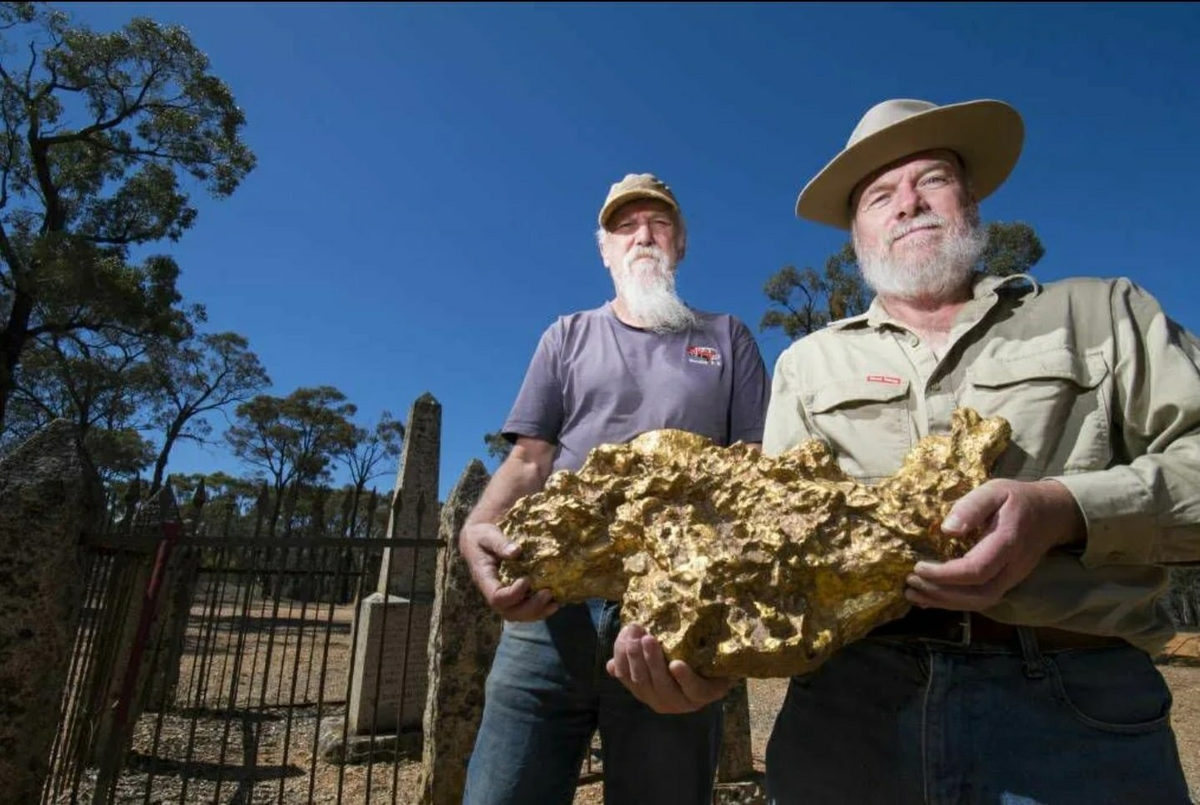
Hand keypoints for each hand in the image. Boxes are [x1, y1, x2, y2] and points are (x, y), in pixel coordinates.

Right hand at [459, 521, 557, 620]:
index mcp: (484, 579)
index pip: (496, 598)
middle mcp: (493, 592)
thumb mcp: (487, 534)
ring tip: (555, 602)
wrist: (478, 539)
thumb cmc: (482, 535)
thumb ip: (499, 543)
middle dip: (530, 608)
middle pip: (509, 612)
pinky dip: (541, 609)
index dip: (513, 594)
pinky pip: (526, 608)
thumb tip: (516, 551)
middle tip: (547, 593)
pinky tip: (556, 602)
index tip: (527, 580)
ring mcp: (504, 595)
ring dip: (538, 612)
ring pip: (519, 614)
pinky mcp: (514, 593)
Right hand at [605, 623, 731, 713]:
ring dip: (655, 663)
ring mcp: (684, 702)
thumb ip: (634, 659)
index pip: (627, 677)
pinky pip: (693, 690)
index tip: (625, 637)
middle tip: (635, 637)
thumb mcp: (655, 657)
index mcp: (646, 691)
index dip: (622, 659)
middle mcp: (661, 701)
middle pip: (643, 683)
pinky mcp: (706, 696)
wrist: (719, 666)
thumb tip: (609, 666)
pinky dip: (684, 678)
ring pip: (664, 686)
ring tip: (650, 640)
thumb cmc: (682, 659)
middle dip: (636, 659)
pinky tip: (676, 664)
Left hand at [906, 478, 1084, 610]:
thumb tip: (947, 528)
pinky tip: (928, 598)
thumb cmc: (1018, 499)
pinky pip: (980, 599)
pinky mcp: (1005, 582)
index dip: (945, 574)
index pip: (977, 570)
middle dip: (941, 594)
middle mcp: (1012, 568)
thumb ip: (972, 506)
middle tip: (910, 583)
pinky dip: (953, 602)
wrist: (1051, 514)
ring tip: (912, 593)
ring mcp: (1011, 579)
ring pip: (979, 602)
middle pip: (978, 595)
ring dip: (944, 603)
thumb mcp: (995, 490)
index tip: (918, 567)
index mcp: (1008, 542)